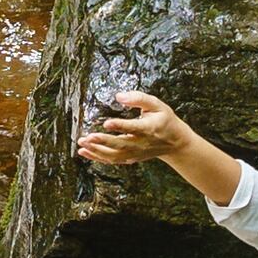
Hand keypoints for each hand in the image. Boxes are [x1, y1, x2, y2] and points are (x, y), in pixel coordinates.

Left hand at [75, 89, 240, 203]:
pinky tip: (84, 152)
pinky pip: (112, 160)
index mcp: (150, 128)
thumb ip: (139, 98)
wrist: (175, 142)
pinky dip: (97, 158)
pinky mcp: (130, 158)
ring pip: (114, 155)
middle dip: (103, 141)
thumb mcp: (157, 104)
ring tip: (82, 143)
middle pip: (121, 144)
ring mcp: (135, 153)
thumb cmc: (164, 120)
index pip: (134, 128)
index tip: (107, 122)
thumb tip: (119, 96)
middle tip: (88, 137)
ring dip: (97, 151)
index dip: (120, 126)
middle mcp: (142, 143)